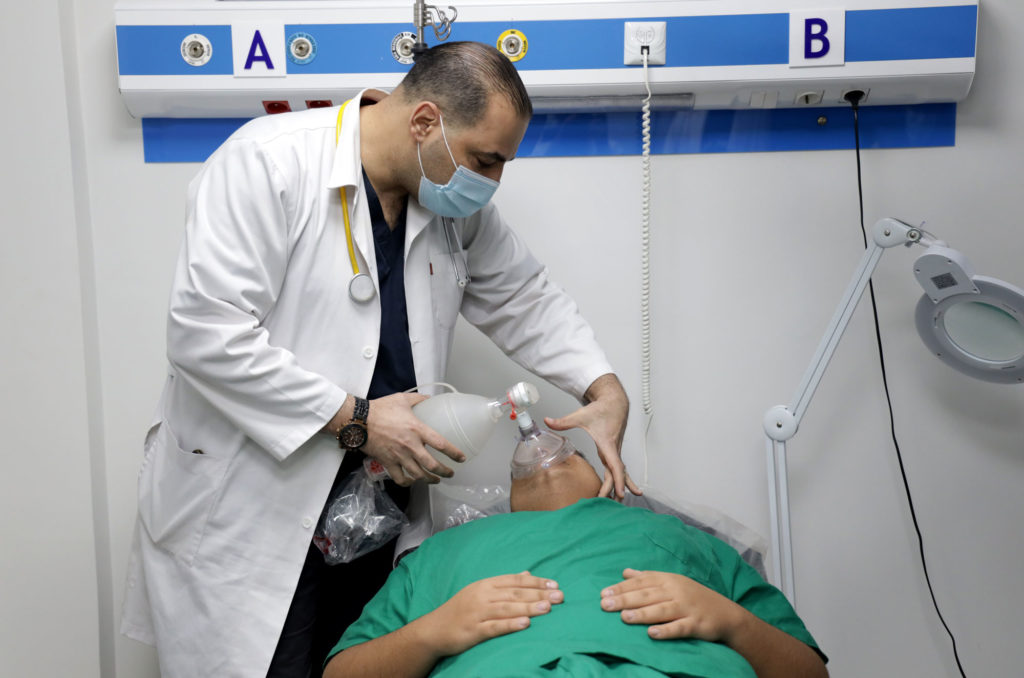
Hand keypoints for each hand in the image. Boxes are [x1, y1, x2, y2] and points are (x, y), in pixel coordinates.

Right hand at [362, 393, 465, 485]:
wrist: (359, 420)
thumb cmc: (380, 408)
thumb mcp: (402, 399)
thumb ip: (418, 399)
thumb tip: (429, 398)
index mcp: (417, 429)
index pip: (441, 444)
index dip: (454, 453)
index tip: (461, 458)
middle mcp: (410, 446)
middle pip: (432, 465)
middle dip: (444, 472)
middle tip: (450, 473)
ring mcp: (399, 456)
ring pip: (418, 475)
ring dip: (429, 479)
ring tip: (435, 480)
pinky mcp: (387, 463)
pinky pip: (400, 478)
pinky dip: (408, 483)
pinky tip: (413, 481)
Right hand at [424, 572, 562, 656]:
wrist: (434, 629)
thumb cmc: (461, 609)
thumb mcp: (481, 591)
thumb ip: (504, 584)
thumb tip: (527, 574)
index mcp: (486, 584)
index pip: (515, 580)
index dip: (536, 582)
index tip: (555, 584)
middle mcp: (482, 595)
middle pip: (514, 593)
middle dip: (538, 594)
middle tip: (559, 596)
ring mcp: (477, 612)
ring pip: (507, 608)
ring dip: (529, 607)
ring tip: (547, 608)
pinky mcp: (473, 630)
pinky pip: (494, 627)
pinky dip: (510, 624)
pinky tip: (525, 624)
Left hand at [544, 374, 639, 499]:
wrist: (614, 403)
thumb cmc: (600, 410)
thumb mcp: (581, 415)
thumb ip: (563, 421)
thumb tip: (547, 421)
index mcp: (607, 443)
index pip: (615, 465)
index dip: (618, 479)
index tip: (619, 492)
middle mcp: (613, 450)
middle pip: (616, 474)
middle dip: (614, 489)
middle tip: (609, 504)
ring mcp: (614, 452)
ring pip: (619, 473)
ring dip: (620, 487)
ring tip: (618, 502)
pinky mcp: (612, 452)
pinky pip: (617, 469)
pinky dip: (621, 480)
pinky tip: (623, 490)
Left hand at [600, 568, 742, 641]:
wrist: (726, 613)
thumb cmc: (692, 597)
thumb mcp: (672, 582)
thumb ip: (648, 577)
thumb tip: (625, 571)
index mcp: (668, 580)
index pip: (641, 582)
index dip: (622, 588)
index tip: (603, 594)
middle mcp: (676, 591)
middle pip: (647, 595)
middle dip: (625, 599)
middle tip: (605, 605)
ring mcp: (686, 608)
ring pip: (661, 610)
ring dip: (642, 613)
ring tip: (624, 618)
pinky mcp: (697, 624)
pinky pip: (680, 627)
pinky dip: (667, 630)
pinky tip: (652, 634)